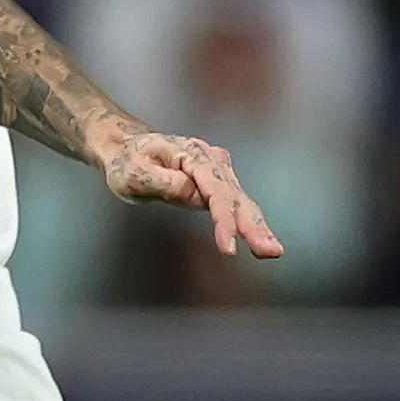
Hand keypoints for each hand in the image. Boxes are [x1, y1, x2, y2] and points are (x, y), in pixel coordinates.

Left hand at [101, 128, 282, 256]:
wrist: (126, 149)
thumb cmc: (128, 161)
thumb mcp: (135, 173)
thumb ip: (164, 182)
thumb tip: (192, 192)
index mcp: (192, 154)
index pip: (215, 191)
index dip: (224, 221)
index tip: (229, 248)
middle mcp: (211, 159)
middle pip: (235, 196)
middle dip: (253, 225)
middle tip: (270, 251)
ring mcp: (217, 170)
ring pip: (240, 201)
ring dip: (258, 227)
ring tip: (272, 250)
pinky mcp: (218, 183)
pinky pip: (236, 204)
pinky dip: (250, 222)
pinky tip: (263, 240)